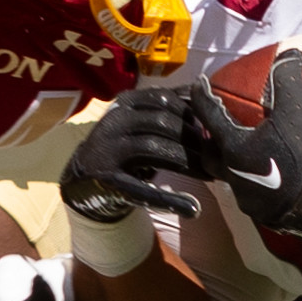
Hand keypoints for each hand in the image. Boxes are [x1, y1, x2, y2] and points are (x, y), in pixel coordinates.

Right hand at [59, 85, 200, 223]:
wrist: (85, 174)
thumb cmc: (127, 143)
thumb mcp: (142, 118)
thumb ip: (169, 107)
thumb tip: (204, 93)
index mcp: (126, 103)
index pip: (164, 99)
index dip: (192, 113)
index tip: (213, 129)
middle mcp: (114, 122)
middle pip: (161, 122)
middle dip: (193, 138)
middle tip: (216, 154)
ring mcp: (109, 150)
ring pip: (154, 149)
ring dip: (188, 162)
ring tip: (210, 174)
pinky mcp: (109, 178)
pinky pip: (143, 189)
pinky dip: (170, 200)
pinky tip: (192, 208)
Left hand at [187, 48, 301, 237]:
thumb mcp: (298, 106)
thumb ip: (288, 76)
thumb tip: (291, 49)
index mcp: (234, 147)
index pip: (208, 114)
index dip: (202, 95)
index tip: (199, 85)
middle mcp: (232, 174)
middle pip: (210, 153)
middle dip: (211, 137)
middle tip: (218, 125)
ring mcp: (247, 198)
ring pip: (230, 176)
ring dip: (234, 162)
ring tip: (247, 151)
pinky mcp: (264, 214)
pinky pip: (252, 195)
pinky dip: (255, 182)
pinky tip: (269, 176)